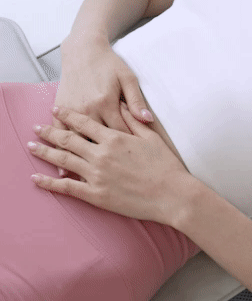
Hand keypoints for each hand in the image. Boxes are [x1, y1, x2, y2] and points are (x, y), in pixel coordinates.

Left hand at [28, 101, 194, 225]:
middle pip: (68, 139)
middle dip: (49, 132)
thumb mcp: (152, 137)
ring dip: (44, 152)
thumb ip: (133, 120)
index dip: (68, 115)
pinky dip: (49, 183)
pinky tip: (36, 178)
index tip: (56, 109)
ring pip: (63, 161)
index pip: (84, 122)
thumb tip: (121, 105)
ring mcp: (96, 175)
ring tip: (31, 147)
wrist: (172, 194)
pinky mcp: (95, 195)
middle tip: (35, 127)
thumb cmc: (166, 165)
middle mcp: (101, 154)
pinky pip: (66, 187)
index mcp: (115, 138)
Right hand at [54, 40, 154, 179]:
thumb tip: (149, 120)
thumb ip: (137, 101)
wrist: (84, 50)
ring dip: (81, 161)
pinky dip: (62, 150)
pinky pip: (61, 133)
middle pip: (98, 142)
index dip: (127, 152)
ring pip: (76, 141)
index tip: (135, 167)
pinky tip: (63, 169)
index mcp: (108, 103)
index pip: (119, 134)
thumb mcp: (128, 78)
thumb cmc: (110, 64)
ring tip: (88, 180)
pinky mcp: (62, 108)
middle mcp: (89, 109)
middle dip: (105, 161)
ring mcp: (73, 110)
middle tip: (113, 180)